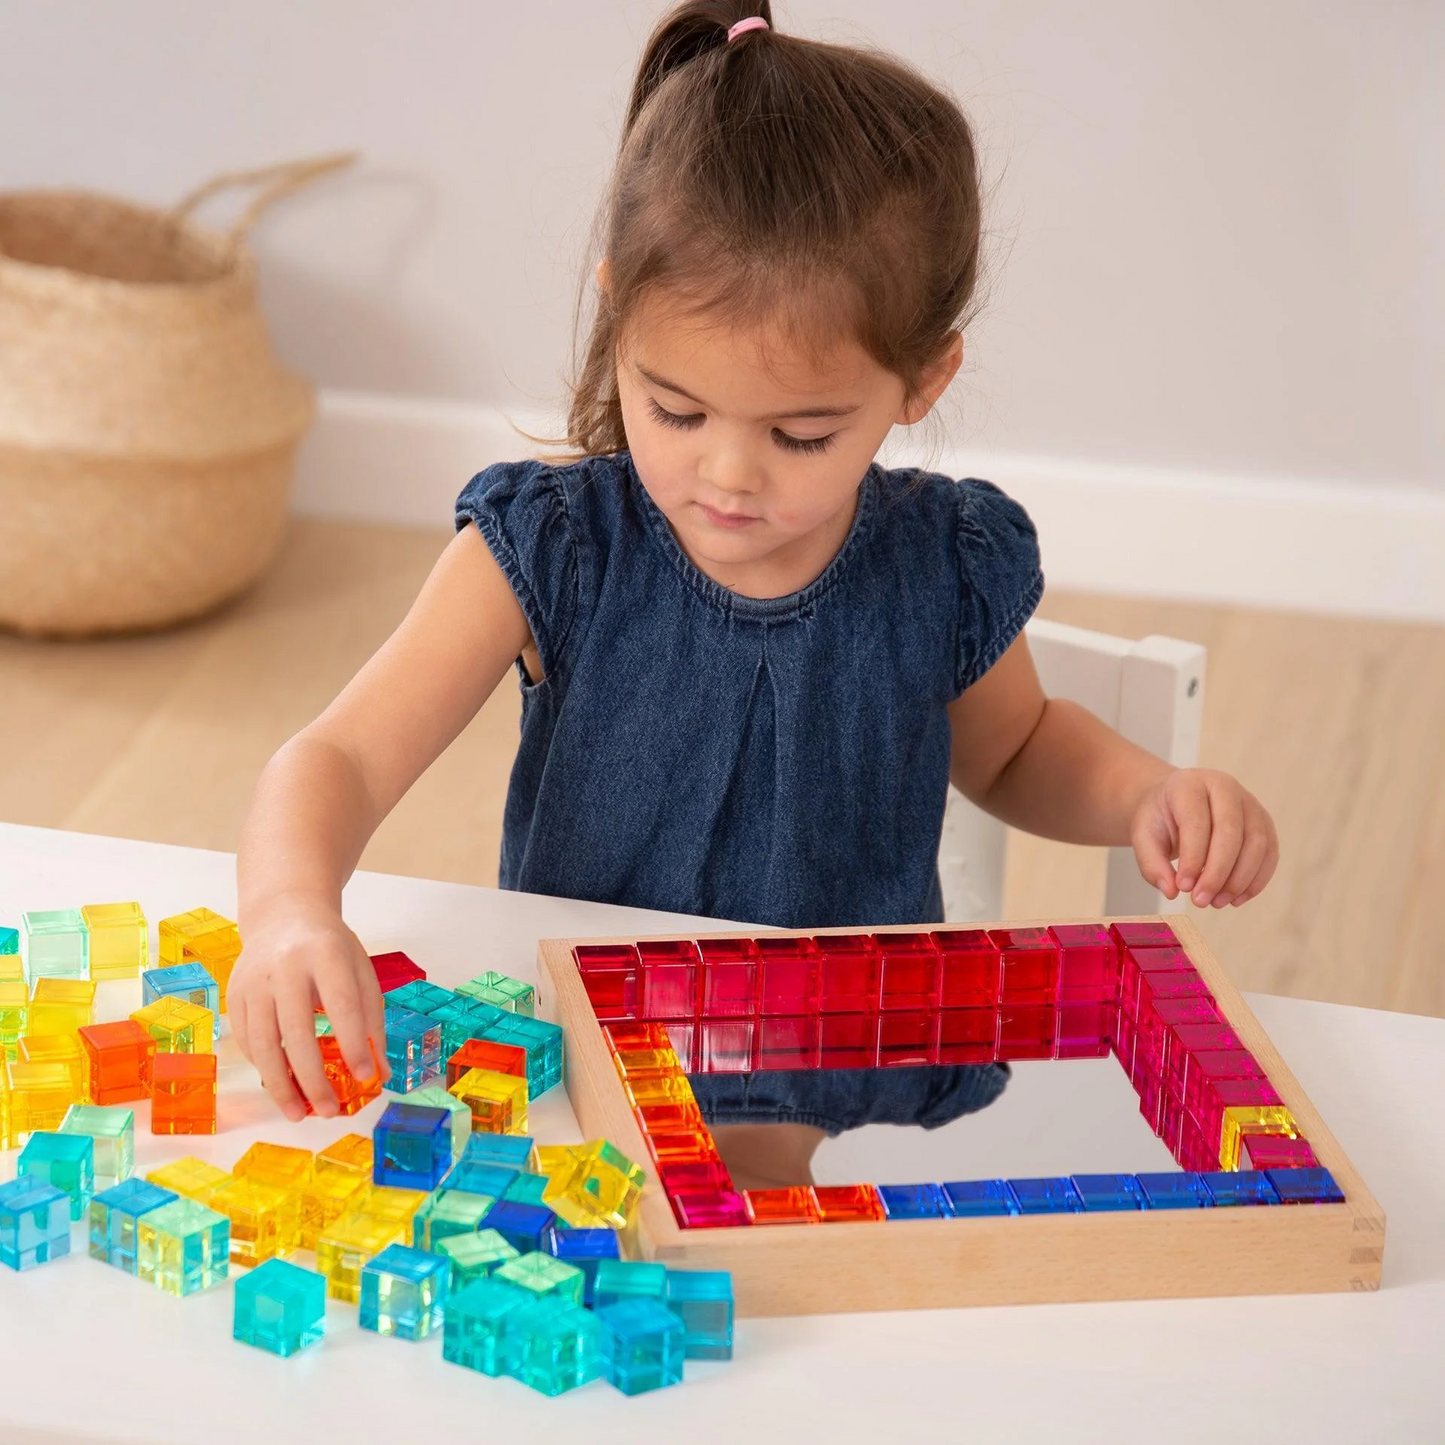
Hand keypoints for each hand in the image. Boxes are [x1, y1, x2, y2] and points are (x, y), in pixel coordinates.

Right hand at [228, 898, 388, 1121]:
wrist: (284, 916)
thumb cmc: (330, 949)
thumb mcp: (360, 972)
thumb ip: (371, 1021)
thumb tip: (379, 1075)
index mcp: (325, 953)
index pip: (341, 1004)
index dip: (353, 1044)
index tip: (365, 1078)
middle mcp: (284, 966)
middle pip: (296, 1030)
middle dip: (313, 1077)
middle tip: (330, 1110)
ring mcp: (253, 981)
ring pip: (262, 1043)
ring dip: (280, 1085)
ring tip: (300, 1113)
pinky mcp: (234, 995)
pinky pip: (247, 1041)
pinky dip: (264, 1068)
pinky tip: (282, 1085)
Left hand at [1130, 768, 1278, 907]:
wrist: (1175, 802)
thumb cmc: (1160, 818)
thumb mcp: (1143, 836)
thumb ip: (1151, 863)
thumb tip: (1171, 892)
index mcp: (1190, 784)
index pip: (1197, 822)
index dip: (1193, 858)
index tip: (1183, 887)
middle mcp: (1225, 787)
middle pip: (1232, 832)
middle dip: (1218, 873)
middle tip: (1201, 900)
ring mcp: (1249, 802)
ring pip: (1257, 843)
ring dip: (1239, 880)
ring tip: (1217, 902)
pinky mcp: (1264, 821)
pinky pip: (1270, 852)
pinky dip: (1256, 880)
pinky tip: (1236, 898)